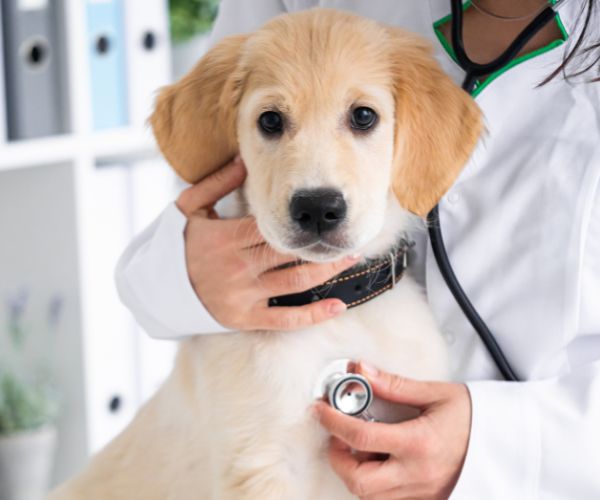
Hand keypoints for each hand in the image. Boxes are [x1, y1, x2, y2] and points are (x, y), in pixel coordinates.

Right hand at [176, 156, 358, 330]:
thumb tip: (244, 158)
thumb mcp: (189, 207)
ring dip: (326, 272)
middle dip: (320, 245)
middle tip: (347, 235)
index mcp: (224, 238)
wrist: (155, 288)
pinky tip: (337, 306)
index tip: (321, 214)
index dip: (297, 222)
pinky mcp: (245, 318)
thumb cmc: (176, 244)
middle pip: (288, 254)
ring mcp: (242, 295)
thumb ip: (218, 183)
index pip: (268, 227)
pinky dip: (312, 315)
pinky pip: (283, 319)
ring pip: (293, 284)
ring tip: (350, 258)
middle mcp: (237, 267)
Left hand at [313, 362, 471, 499]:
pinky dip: (373, 483)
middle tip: (337, 435)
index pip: (361, 439)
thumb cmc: (474, 416)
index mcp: (419, 444)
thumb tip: (360, 371)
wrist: (507, 442)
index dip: (333, 422)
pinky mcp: (426, 499)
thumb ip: (394, 385)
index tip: (321, 409)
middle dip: (338, 458)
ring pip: (371, 496)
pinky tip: (377, 461)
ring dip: (354, 472)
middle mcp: (418, 474)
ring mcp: (422, 492)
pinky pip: (388, 499)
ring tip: (358, 446)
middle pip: (359, 482)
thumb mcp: (435, 393)